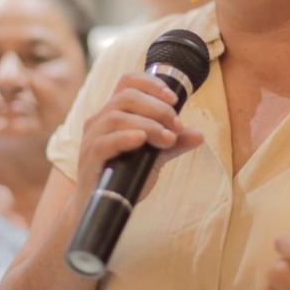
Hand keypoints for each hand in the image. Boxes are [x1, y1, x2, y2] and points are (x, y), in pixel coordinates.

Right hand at [74, 72, 203, 206]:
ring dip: (148, 124)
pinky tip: (142, 141)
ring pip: (117, 117)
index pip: (128, 82)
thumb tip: (199, 134)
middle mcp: (100, 121)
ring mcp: (92, 139)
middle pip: (125, 96)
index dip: (151, 83)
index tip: (174, 99)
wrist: (105, 207)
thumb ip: (174, 143)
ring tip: (168, 139)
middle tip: (177, 126)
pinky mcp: (90, 158)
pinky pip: (104, 141)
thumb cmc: (126, 176)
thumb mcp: (155, 157)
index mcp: (113, 113)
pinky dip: (125, 137)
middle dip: (157, 108)